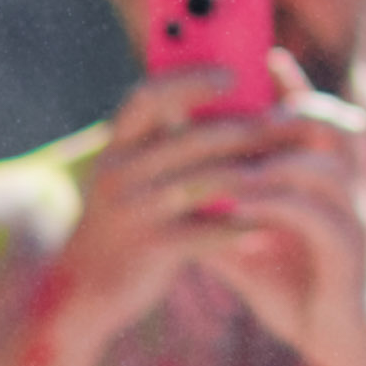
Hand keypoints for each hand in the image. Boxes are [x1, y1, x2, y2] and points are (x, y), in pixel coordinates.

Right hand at [35, 68, 298, 353]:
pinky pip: (207, 231)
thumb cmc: (122, 223)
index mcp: (116, 148)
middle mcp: (119, 174)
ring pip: (204, 182)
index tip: (230, 73)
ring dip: (249, 174)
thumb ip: (163, 145)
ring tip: (286, 170)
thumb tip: (228, 104)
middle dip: (239, 129)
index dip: (188, 80)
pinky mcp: (149, 249)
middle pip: (188, 138)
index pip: (147, 98)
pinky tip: (267, 224)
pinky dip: (240, 226)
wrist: (79, 292)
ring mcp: (133, 212)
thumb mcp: (129, 178)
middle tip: (278, 123)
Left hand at [185, 89, 365, 365]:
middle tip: (246, 110)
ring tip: (232, 160)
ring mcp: (356, 220)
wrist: (336, 349)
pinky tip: (241, 205)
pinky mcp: (348, 252)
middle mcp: (353, 192)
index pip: (324, 117)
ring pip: (327, 164)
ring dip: (276, 157)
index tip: (267, 55)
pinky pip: (316, 213)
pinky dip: (276, 202)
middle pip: (339, 124)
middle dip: (293, 109)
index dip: (298, 85)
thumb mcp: (251, 246)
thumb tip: (177, 186)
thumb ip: (224, 213)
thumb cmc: (296, 292)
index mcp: (334, 183)